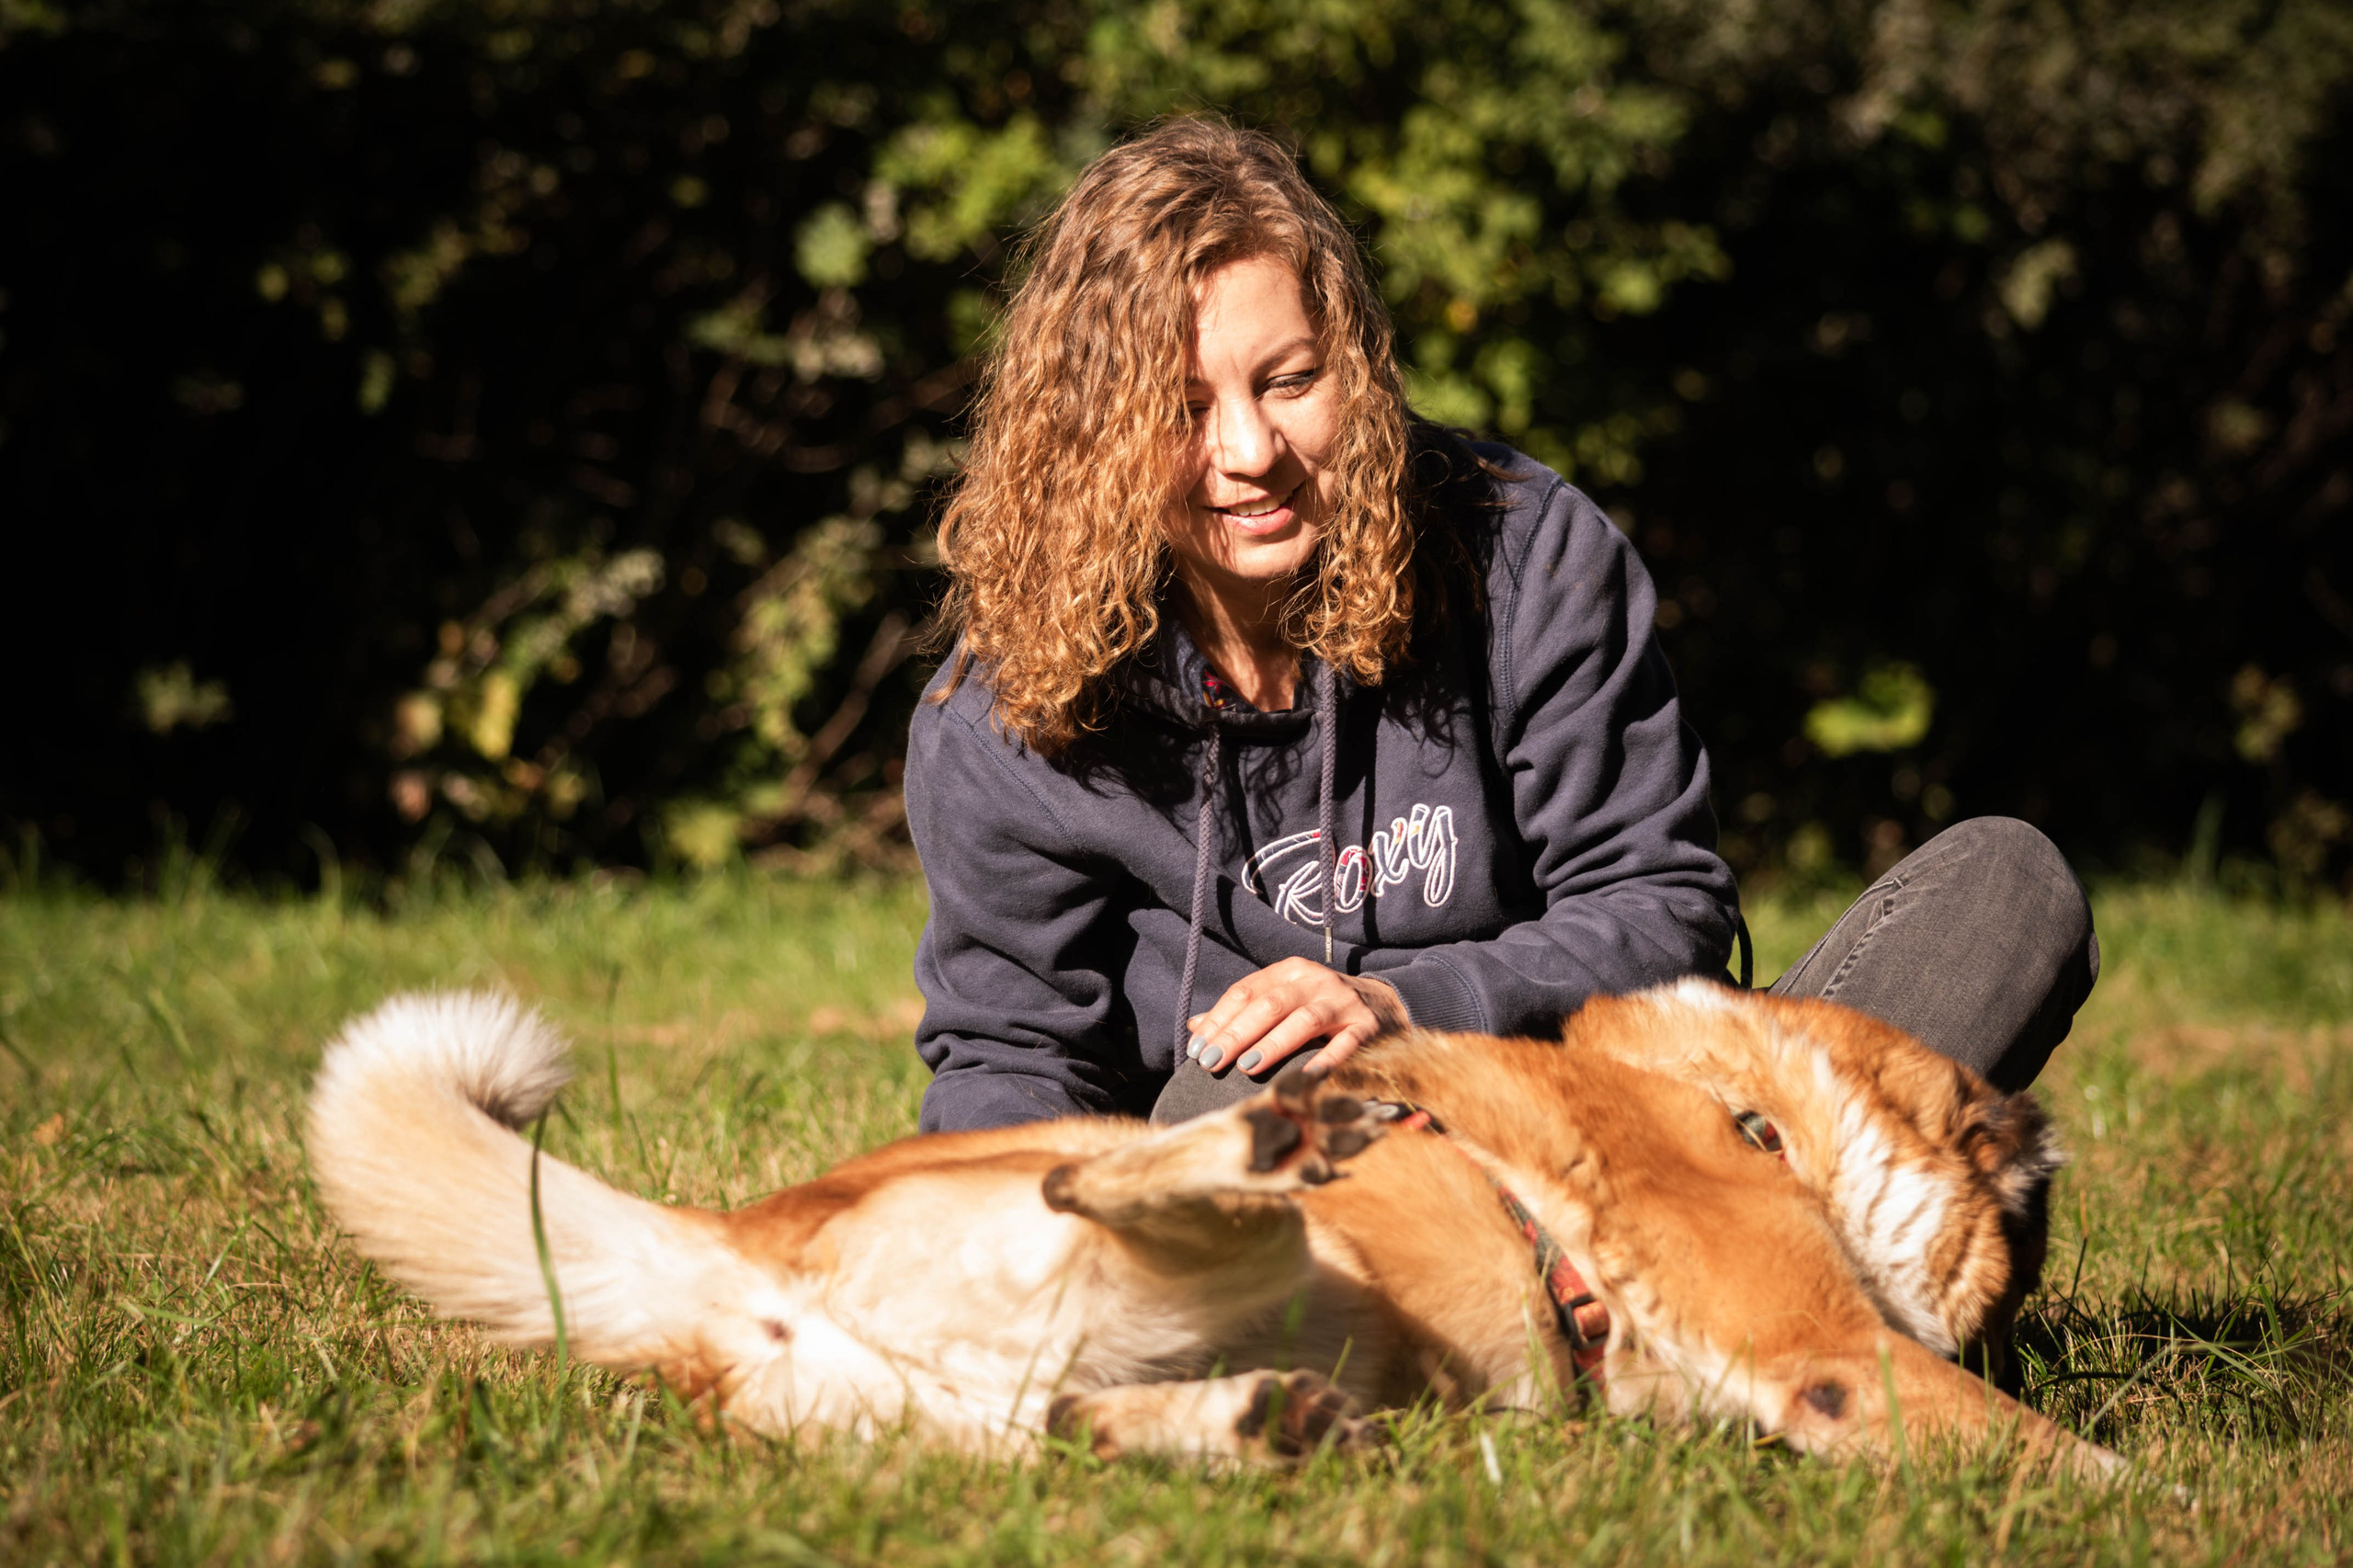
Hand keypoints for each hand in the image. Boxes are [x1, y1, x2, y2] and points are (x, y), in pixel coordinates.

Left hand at [1186, 958, 1407, 1078]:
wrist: (1385, 1003)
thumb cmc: (1321, 1006)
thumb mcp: (1283, 998)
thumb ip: (1243, 1012)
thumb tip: (1194, 1027)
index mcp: (1289, 972)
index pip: (1245, 991)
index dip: (1218, 1020)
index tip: (1195, 1049)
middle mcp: (1315, 981)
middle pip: (1269, 1004)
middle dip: (1236, 1034)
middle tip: (1211, 1062)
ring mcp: (1342, 1002)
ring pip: (1304, 1020)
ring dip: (1274, 1043)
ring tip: (1248, 1066)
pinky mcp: (1366, 1026)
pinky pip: (1345, 1044)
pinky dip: (1326, 1059)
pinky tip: (1306, 1077)